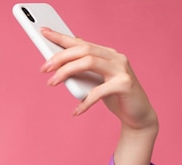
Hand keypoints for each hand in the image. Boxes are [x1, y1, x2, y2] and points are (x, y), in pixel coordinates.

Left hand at [39, 28, 156, 131]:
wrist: (138, 115)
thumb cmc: (114, 97)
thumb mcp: (95, 81)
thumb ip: (82, 71)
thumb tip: (59, 63)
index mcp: (107, 53)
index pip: (81, 42)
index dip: (61, 37)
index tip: (43, 32)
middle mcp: (115, 57)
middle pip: (83, 50)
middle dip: (60, 57)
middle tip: (44, 68)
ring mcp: (122, 69)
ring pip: (89, 62)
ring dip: (67, 72)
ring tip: (52, 83)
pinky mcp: (125, 85)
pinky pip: (99, 91)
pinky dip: (84, 102)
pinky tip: (76, 111)